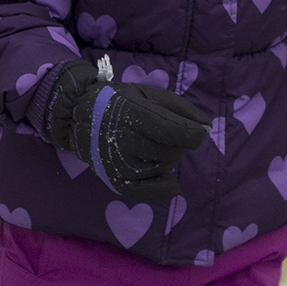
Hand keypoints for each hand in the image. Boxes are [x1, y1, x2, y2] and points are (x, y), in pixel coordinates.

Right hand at [42, 60, 206, 202]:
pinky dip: (164, 188)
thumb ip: (181, 108)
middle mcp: (124, 140)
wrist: (78, 115)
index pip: (173, 130)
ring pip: (164, 166)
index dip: (193, 133)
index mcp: (133, 113)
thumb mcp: (149, 94)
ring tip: (156, 143)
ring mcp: (119, 163)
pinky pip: (147, 191)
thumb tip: (207, 127)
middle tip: (167, 132)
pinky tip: (172, 182)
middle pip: (172, 150)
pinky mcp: (116, 179)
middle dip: (179, 142)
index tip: (200, 131)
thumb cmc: (120, 101)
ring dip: (170, 156)